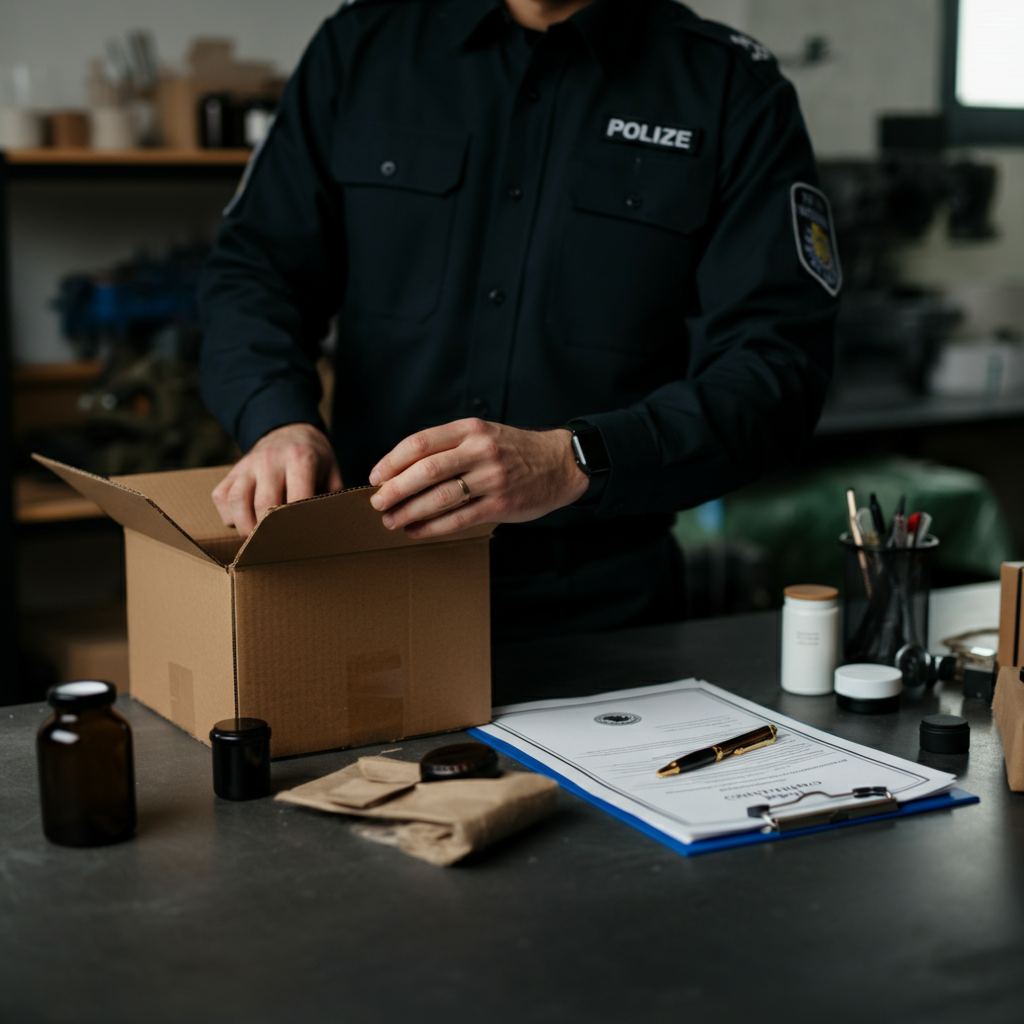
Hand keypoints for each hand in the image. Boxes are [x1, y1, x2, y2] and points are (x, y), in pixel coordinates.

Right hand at [212, 422, 342, 536]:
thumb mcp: (332, 472)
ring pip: (236, 501)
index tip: (303, 543)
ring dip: (245, 527)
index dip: (298, 525)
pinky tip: (244, 522)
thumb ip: (331, 498)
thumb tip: (330, 529)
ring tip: (257, 541)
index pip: (296, 499)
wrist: (289, 430)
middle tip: (279, 549)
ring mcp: (247, 464)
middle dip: (269, 532)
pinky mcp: (232, 471)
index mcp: (300, 458)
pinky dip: (229, 516)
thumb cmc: (313, 458)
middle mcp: (270, 459)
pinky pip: (222, 498)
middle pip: (263, 504)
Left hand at [368, 419, 589, 538]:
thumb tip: (403, 470)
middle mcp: (481, 451)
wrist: (560, 464)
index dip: (392, 461)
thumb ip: (449, 446)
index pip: (421, 443)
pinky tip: (416, 531)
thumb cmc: (514, 450)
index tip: (376, 476)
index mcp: (471, 430)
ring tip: (391, 520)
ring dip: (409, 511)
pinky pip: (459, 519)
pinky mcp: (501, 505)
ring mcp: (492, 479)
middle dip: (394, 489)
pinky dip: (432, 527)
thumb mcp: (483, 434)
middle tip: (377, 502)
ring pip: (439, 498)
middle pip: (425, 471)